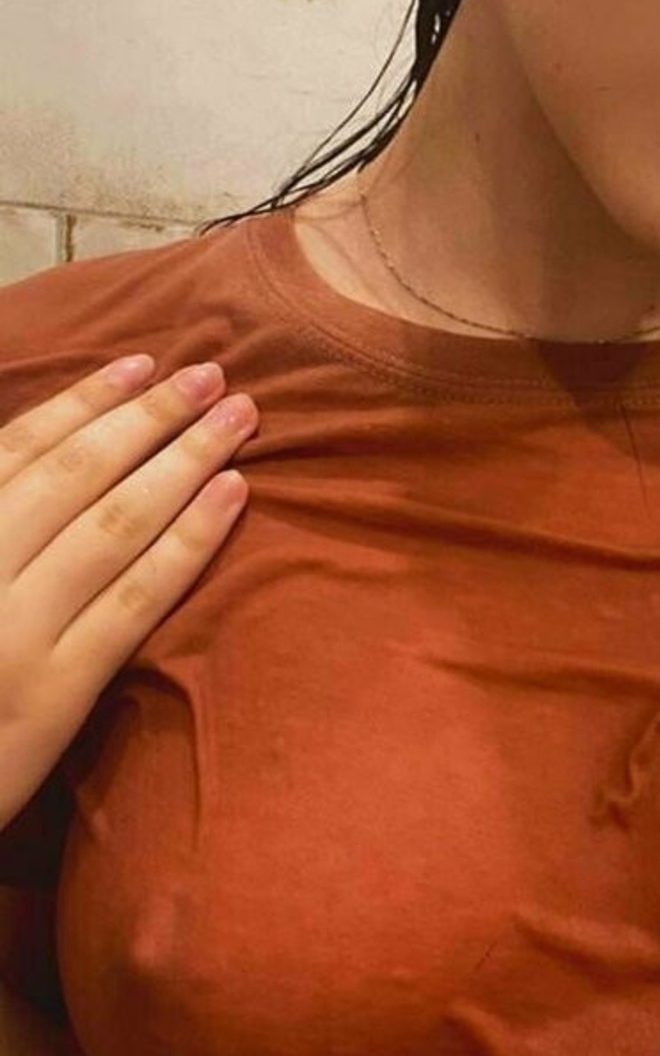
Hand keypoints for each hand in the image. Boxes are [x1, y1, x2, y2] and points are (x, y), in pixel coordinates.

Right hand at [0, 355, 257, 828]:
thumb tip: (43, 459)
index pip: (16, 451)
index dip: (84, 401)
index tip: (141, 363)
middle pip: (75, 475)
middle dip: (150, 417)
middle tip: (214, 374)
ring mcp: (11, 633)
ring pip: (113, 523)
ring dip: (183, 458)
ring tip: (240, 416)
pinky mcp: (51, 692)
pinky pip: (132, 600)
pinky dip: (188, 539)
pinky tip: (233, 494)